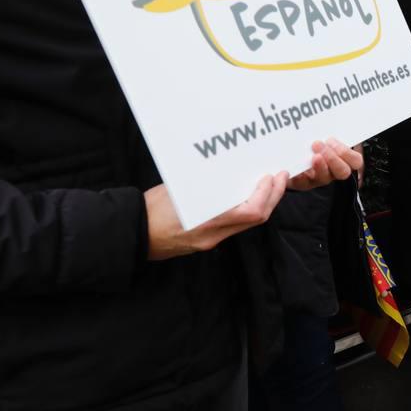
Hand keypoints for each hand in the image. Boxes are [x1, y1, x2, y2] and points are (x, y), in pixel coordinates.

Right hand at [145, 172, 287, 260]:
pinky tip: (247, 195)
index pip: (251, 212)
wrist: (130, 235)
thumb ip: (206, 184)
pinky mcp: (206, 242)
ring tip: (269, 183)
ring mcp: (210, 241)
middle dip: (272, 197)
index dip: (266, 194)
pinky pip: (235, 226)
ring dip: (263, 203)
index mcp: (207, 221)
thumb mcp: (179, 190)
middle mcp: (213, 235)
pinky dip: (246, 210)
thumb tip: (227, 168)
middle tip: (280, 177)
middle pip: (256, 219)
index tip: (271, 176)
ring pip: (248, 224)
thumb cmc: (149, 209)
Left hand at [288, 138, 362, 190]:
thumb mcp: (325, 137)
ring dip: (319, 165)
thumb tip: (329, 117)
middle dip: (332, 158)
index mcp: (343, 160)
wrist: (293, 158)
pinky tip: (297, 167)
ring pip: (325, 178)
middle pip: (343, 172)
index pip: (356, 161)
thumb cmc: (313, 144)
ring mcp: (319, 178)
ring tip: (311, 154)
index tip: (331, 140)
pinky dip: (300, 175)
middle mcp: (333, 171)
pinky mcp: (303, 183)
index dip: (346, 153)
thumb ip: (328, 132)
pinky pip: (303, 182)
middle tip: (317, 144)